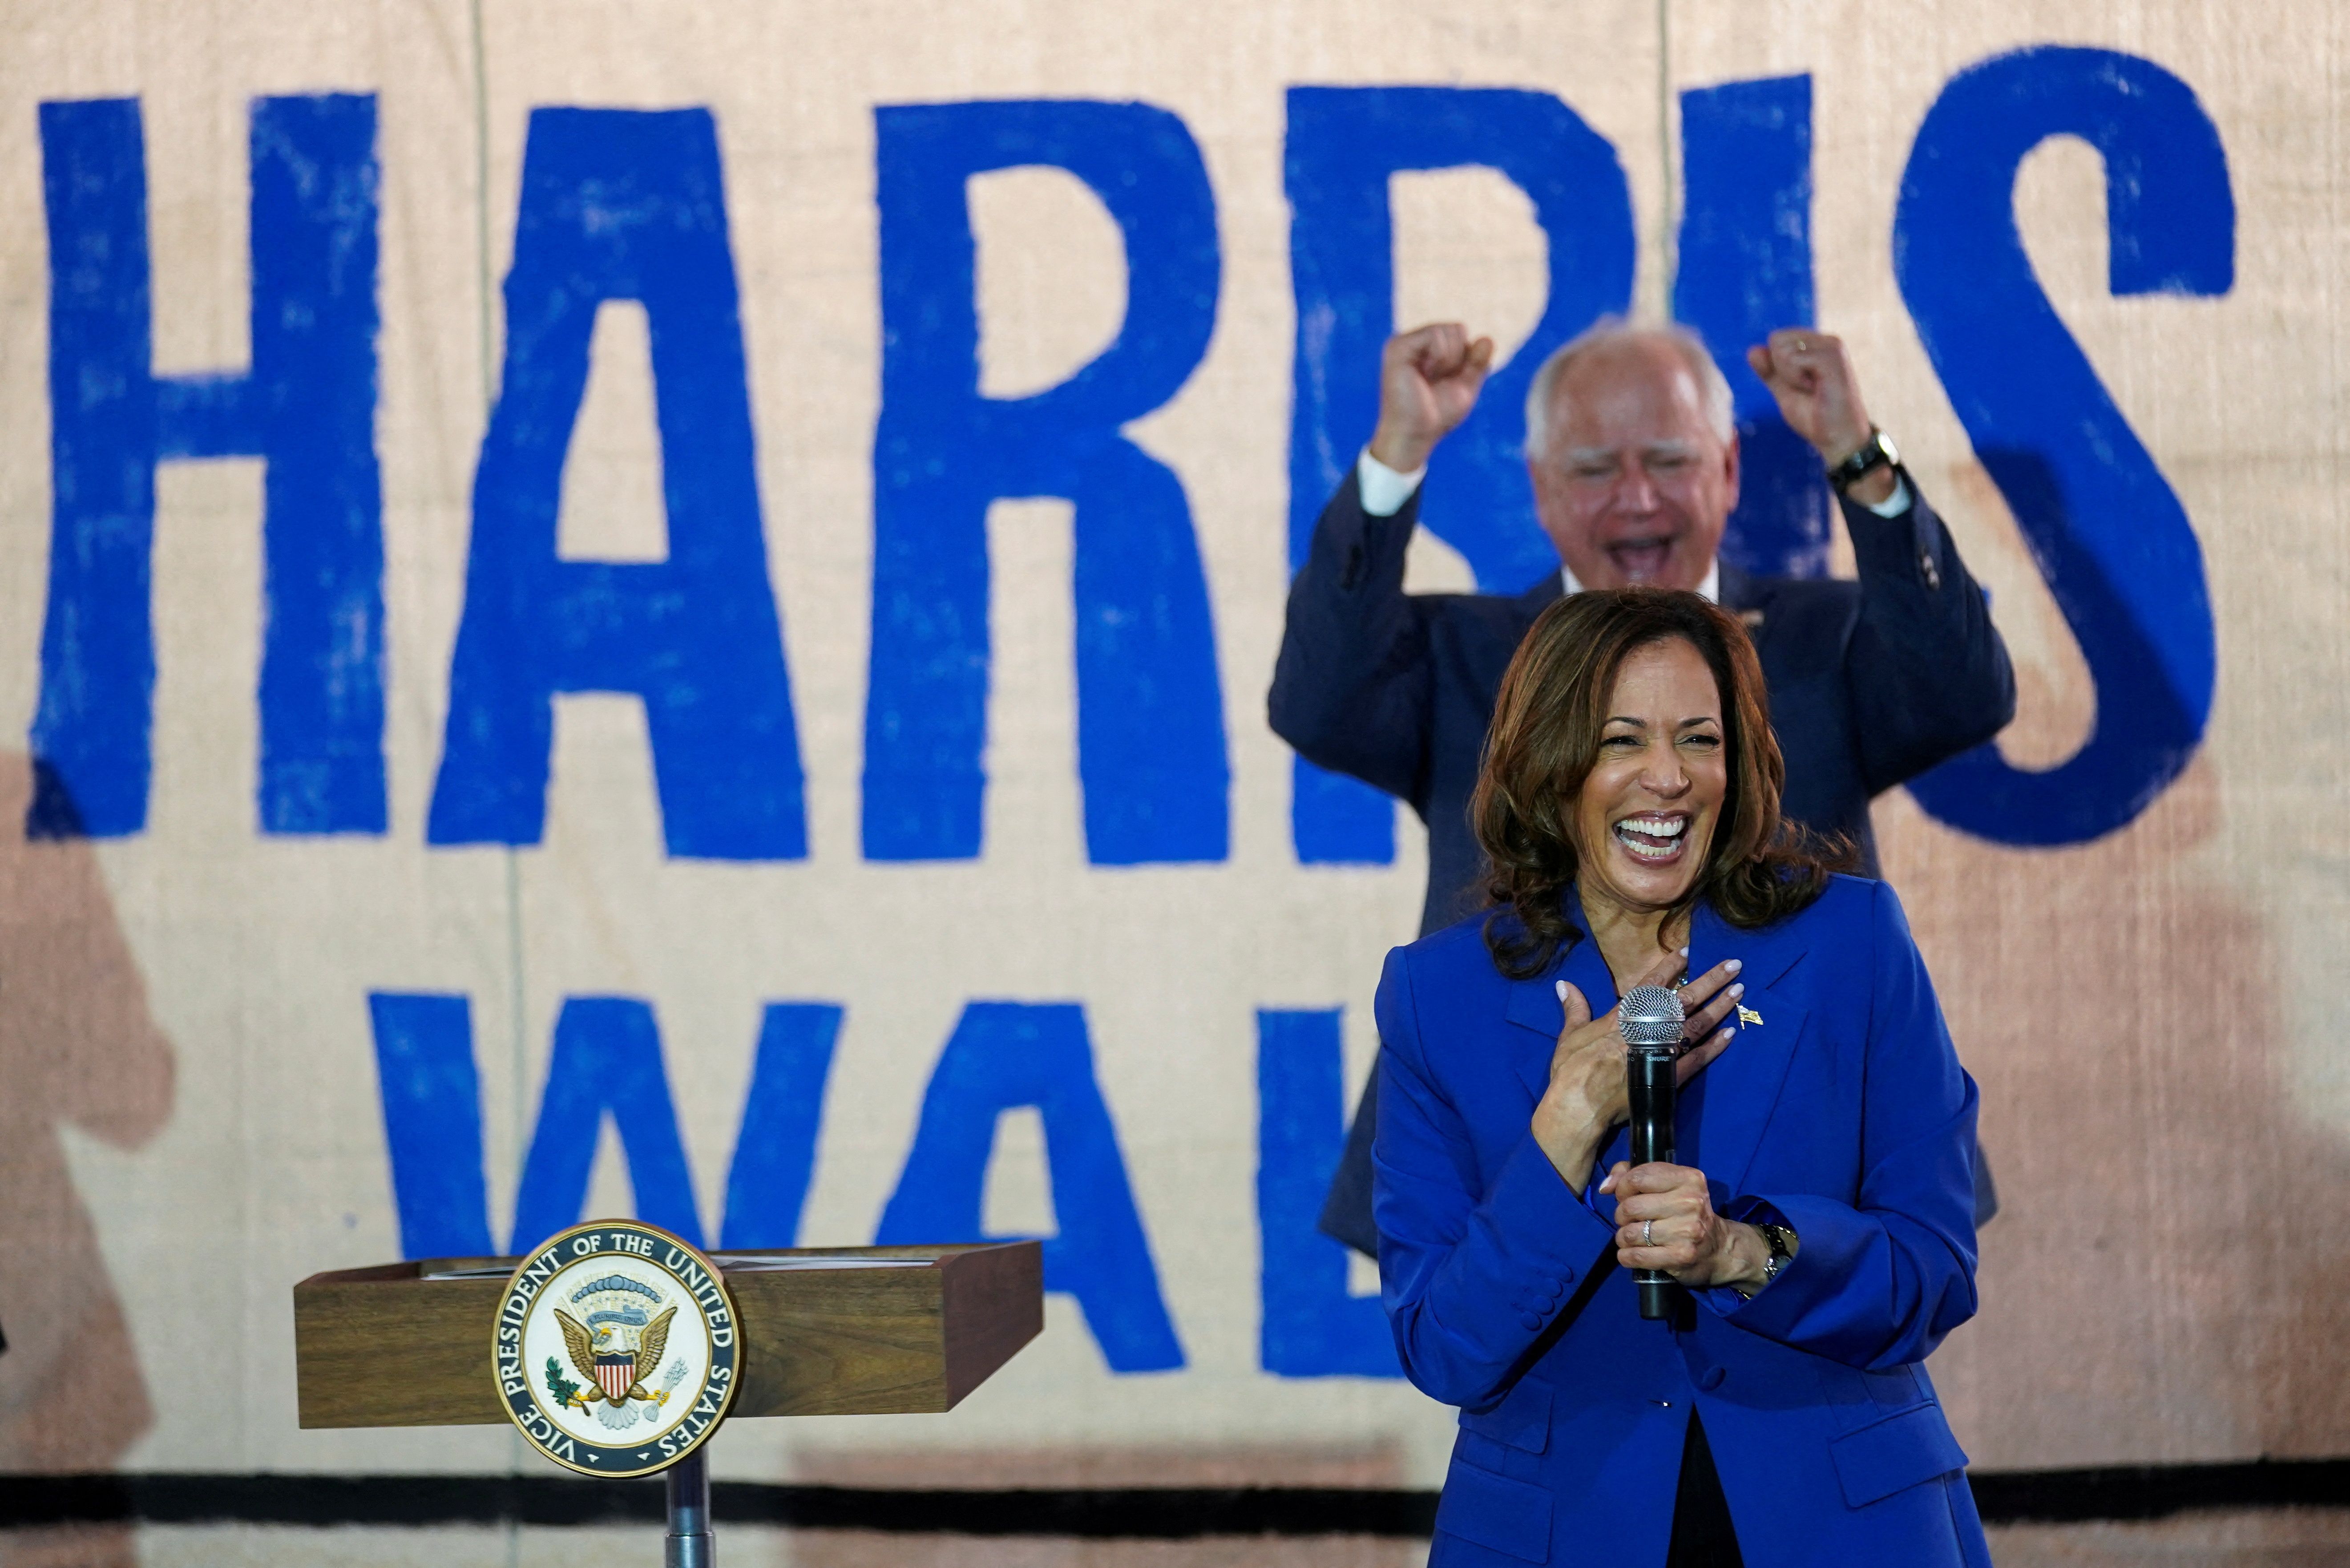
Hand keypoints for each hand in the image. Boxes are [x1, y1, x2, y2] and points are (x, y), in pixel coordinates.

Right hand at [1368, 323, 1493, 472]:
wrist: (1416, 434)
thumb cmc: (1438, 415)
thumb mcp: (1465, 387)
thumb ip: (1477, 364)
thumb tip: (1487, 338)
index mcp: (1426, 350)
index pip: (1460, 334)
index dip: (1464, 358)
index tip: (1446, 381)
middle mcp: (1414, 343)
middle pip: (1457, 328)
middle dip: (1459, 357)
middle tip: (1437, 381)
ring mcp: (1403, 343)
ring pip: (1449, 329)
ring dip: (1449, 360)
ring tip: (1429, 379)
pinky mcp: (1397, 347)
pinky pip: (1435, 335)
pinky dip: (1441, 357)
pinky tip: (1427, 373)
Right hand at [1530, 954, 1744, 1191]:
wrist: (1578, 1108)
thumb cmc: (1570, 1072)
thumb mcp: (1569, 1036)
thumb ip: (1574, 1009)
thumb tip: (1564, 984)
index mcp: (1621, 1018)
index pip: (1650, 986)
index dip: (1669, 967)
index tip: (1688, 951)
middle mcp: (1646, 1030)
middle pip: (1684, 1000)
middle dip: (1710, 981)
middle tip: (1733, 965)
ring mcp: (1660, 1054)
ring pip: (1696, 1025)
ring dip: (1719, 1007)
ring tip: (1739, 991)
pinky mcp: (1669, 1079)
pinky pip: (1697, 1059)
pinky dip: (1714, 1046)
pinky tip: (1730, 1033)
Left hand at [1600, 1161, 1769, 1291]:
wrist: (1719, 1249)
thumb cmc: (1686, 1212)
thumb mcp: (1669, 1185)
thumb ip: (1634, 1174)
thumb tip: (1606, 1186)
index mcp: (1688, 1178)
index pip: (1637, 1177)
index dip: (1622, 1188)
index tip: (1626, 1196)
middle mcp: (1690, 1202)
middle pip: (1630, 1206)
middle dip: (1622, 1215)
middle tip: (1630, 1220)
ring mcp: (1687, 1231)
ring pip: (1630, 1232)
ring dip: (1623, 1238)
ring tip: (1632, 1238)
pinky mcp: (1681, 1256)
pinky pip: (1636, 1256)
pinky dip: (1626, 1256)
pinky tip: (1631, 1254)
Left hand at [1746, 329, 1894, 505]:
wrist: (1839, 438)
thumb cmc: (1815, 417)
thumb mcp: (1785, 392)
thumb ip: (1769, 372)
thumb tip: (1752, 350)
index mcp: (1816, 347)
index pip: (1776, 339)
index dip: (1776, 367)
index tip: (1799, 385)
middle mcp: (1825, 341)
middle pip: (1776, 339)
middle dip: (1780, 369)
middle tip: (1805, 388)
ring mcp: (1831, 346)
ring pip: (1782, 347)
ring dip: (1789, 376)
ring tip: (1813, 389)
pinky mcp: (1832, 356)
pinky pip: (1793, 358)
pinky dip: (1796, 379)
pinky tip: (1816, 389)